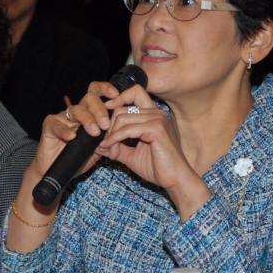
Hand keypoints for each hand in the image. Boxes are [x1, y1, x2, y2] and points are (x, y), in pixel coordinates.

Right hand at [29, 81, 119, 179]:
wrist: (58, 170)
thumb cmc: (78, 158)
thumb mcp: (98, 149)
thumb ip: (107, 140)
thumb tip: (118, 133)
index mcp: (90, 113)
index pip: (97, 94)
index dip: (106, 90)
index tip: (116, 95)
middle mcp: (76, 112)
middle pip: (88, 99)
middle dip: (99, 109)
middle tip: (106, 124)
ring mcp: (62, 118)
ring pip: (75, 110)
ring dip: (87, 120)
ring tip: (95, 132)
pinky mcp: (49, 126)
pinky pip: (55, 124)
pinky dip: (64, 130)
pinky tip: (71, 137)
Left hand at [95, 85, 209, 217]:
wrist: (175, 180)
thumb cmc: (157, 168)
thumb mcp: (131, 154)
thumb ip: (117, 146)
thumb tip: (98, 143)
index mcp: (153, 114)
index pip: (134, 92)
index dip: (117, 98)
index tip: (103, 113)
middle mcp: (156, 113)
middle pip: (122, 108)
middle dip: (108, 125)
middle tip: (103, 143)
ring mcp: (157, 119)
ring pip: (122, 117)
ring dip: (110, 134)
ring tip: (107, 148)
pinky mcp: (156, 129)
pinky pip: (127, 129)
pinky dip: (115, 138)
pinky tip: (110, 147)